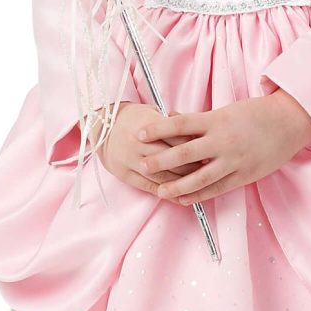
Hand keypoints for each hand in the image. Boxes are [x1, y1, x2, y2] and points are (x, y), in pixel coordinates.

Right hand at [85, 101, 206, 194]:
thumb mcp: (153, 113)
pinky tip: (181, 197)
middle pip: (172, 159)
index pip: (177, 139)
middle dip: (193, 166)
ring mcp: (130, 160)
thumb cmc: (133, 118)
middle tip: (209, 169)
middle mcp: (137, 144)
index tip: (208, 151)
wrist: (101, 125)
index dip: (195, 147)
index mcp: (147, 125)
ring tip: (198, 183)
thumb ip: (174, 124)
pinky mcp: (124, 174)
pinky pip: (149, 187)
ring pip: (162, 176)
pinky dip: (167, 193)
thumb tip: (198, 136)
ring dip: (182, 182)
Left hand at [131, 89, 310, 206]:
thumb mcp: (225, 111)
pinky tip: (184, 200)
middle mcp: (223, 141)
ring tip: (159, 192)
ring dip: (178, 186)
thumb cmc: (255, 113)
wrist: (289, 122)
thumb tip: (170, 117)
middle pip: (185, 153)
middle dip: (161, 161)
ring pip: (200, 177)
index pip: (180, 124)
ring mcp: (234, 161)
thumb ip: (198, 120)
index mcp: (217, 121)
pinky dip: (200, 196)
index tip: (138, 133)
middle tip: (141, 165)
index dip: (158, 130)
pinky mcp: (244, 175)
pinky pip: (218, 189)